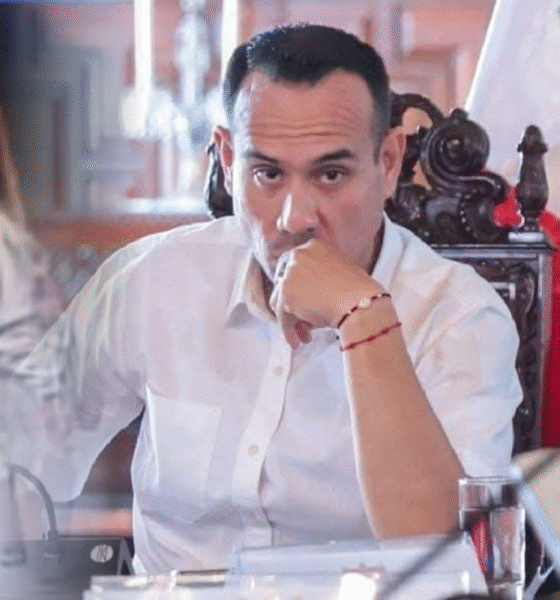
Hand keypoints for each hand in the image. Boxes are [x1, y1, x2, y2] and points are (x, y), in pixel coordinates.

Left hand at [269, 239, 385, 348]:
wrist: (361, 303)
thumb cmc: (359, 293)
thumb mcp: (341, 271)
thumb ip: (321, 275)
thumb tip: (307, 295)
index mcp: (313, 246)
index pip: (294, 266)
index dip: (296, 286)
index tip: (301, 300)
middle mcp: (298, 255)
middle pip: (284, 283)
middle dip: (292, 305)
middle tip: (303, 322)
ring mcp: (290, 273)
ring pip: (280, 301)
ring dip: (291, 320)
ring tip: (304, 335)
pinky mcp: (285, 292)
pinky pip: (282, 316)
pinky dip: (288, 330)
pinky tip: (297, 342)